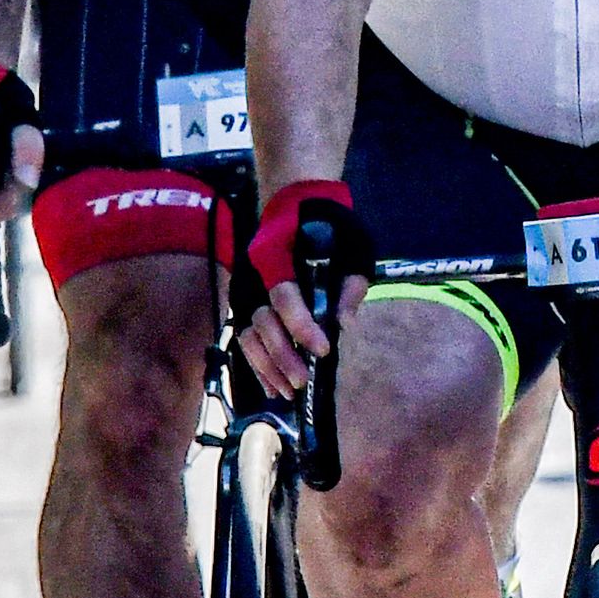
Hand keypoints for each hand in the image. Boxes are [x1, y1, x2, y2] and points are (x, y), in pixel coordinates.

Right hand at [234, 177, 369, 402]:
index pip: (284, 296)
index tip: (324, 349)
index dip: (301, 325)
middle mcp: (255, 276)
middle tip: (303, 380)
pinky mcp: (245, 305)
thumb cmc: (330, 226)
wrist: (297, 205)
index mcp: (276, 256)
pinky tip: (273, 387)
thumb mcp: (353, 245)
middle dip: (282, 355)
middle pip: (262, 322)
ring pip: (248, 336)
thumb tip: (345, 322)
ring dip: (266, 367)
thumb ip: (350, 283)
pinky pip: (245, 340)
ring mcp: (246, 292)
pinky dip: (257, 365)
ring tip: (288, 392)